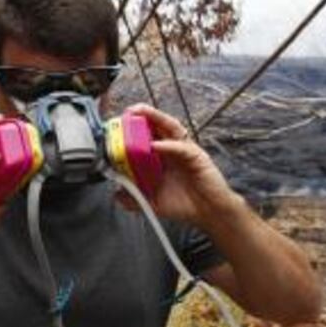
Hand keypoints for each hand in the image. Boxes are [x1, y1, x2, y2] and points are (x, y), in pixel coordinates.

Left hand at [117, 104, 241, 228]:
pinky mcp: (197, 157)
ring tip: (140, 113)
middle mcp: (173, 150)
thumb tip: (116, 194)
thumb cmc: (184, 205)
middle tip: (127, 112)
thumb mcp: (152, 202)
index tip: (116, 126)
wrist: (209, 214)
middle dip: (142, 116)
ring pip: (170, 127)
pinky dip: (167, 145)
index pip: (146, 136)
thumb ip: (134, 198)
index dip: (132, 129)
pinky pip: (181, 147)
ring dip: (155, 118)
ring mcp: (185, 151)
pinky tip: (155, 145)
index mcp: (161, 157)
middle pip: (157, 126)